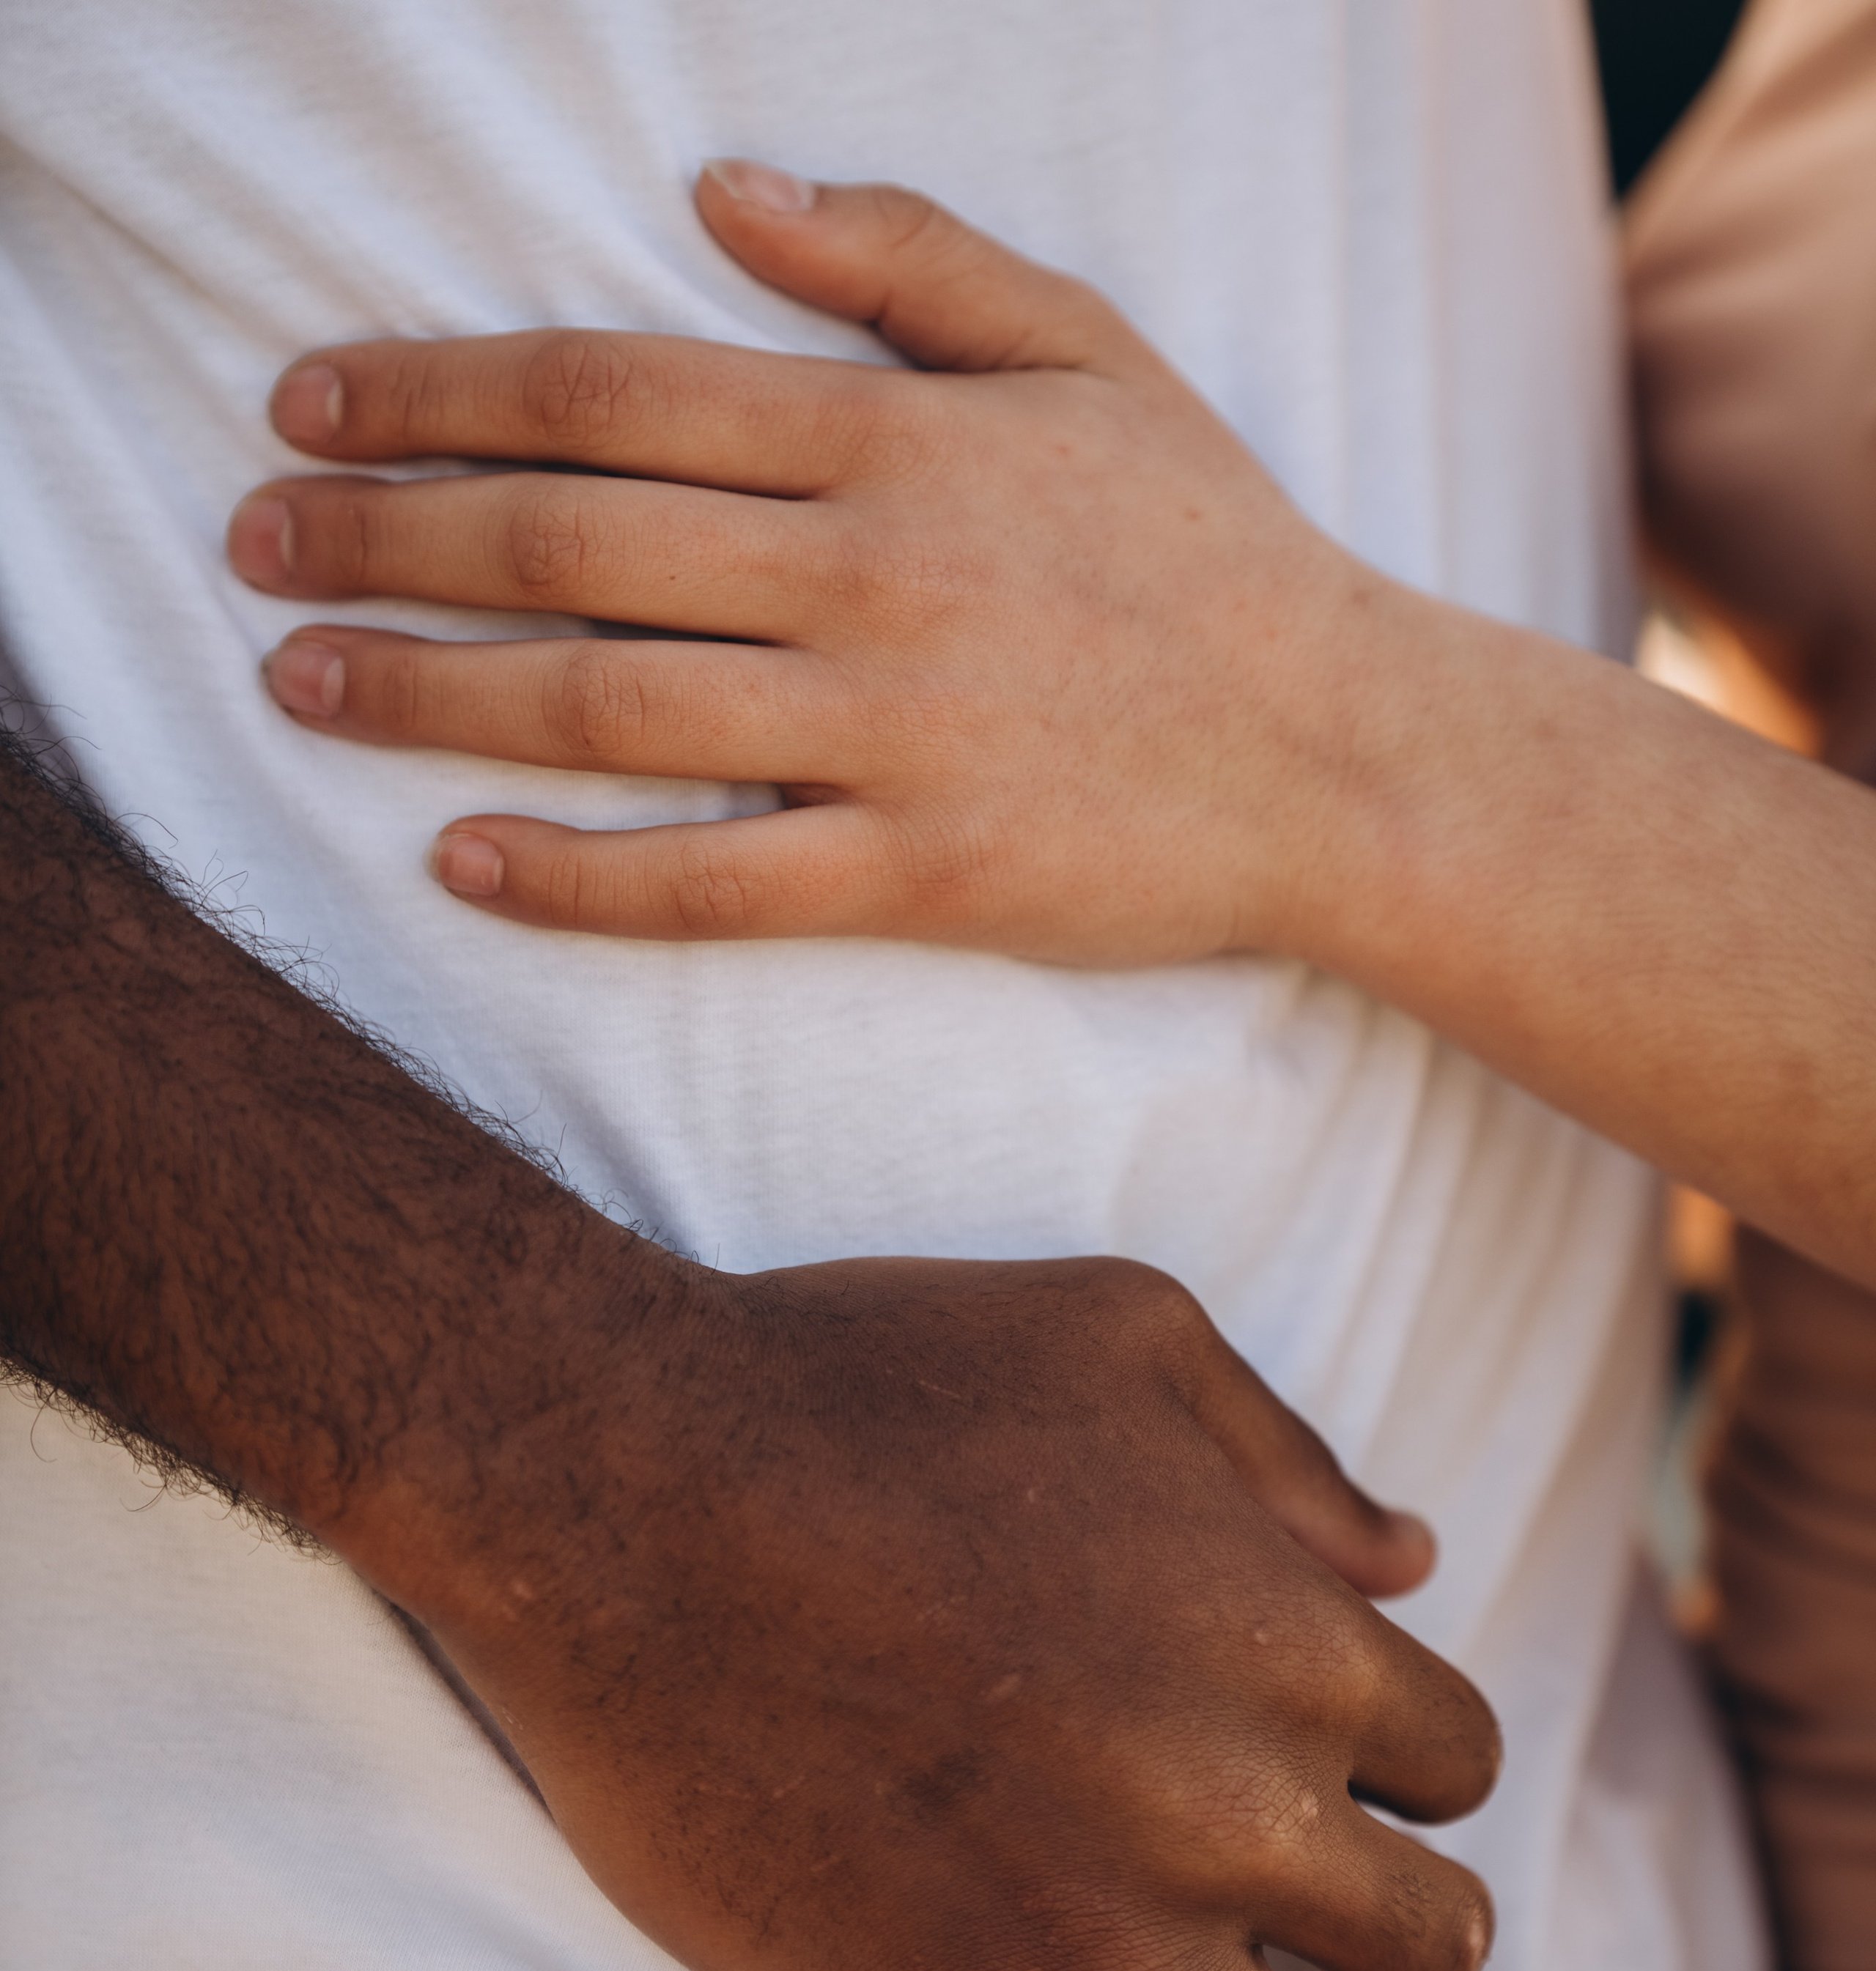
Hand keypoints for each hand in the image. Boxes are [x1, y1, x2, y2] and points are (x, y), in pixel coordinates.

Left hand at [231, 160, 1384, 962]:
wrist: (1346, 756)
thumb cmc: (1212, 550)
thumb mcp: (1087, 348)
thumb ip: (904, 257)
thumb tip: (720, 187)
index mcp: (896, 438)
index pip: (611, 391)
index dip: (436, 389)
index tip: (310, 401)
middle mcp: (871, 575)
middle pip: (570, 539)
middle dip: (383, 536)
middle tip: (251, 544)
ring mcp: (893, 733)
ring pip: (608, 706)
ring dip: (430, 693)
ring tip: (303, 682)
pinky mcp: (921, 875)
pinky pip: (712, 878)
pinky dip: (576, 875)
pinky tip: (461, 862)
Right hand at [396, 1247, 1497, 1970]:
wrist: (623, 1492)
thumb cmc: (866, 1380)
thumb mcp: (1117, 1327)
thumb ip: (1285, 1451)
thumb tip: (1410, 1562)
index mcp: (1288, 1641)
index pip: (1457, 1761)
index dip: (1413, 1766)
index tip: (1355, 1774)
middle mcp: (1231, 1816)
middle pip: (1429, 1944)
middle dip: (1409, 1931)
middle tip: (1352, 1929)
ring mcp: (1102, 1953)